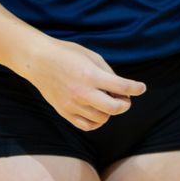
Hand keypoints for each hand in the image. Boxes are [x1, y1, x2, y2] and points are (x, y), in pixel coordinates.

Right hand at [16, 39, 147, 131]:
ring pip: (102, 118)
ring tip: (107, 101)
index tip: (141, 88)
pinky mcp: (64, 112)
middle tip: (125, 99)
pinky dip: (97, 122)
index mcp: (90, 75)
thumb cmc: (66, 54)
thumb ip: (107, 72)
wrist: (38, 61)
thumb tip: (121, 87)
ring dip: (110, 111)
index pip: (121, 87)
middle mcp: (82, 92)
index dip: (136, 88)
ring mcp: (72, 104)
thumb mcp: (91, 56)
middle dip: (125, 104)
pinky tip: (98, 112)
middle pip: (114, 108)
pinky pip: (86, 125)